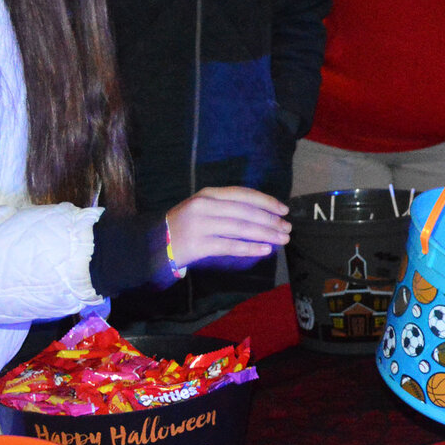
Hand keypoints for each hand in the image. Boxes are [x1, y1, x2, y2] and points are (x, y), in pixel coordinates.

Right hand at [166, 186, 291, 267]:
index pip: (243, 194)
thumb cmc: (187, 224)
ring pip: (241, 229)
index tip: (284, 209)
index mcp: (208, 194)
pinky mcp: (198, 245)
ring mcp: (200, 225)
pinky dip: (250, 248)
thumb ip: (228, 206)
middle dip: (270, 220)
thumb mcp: (204, 207)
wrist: (157, 243)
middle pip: (245, 212)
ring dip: (266, 234)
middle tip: (288, 228)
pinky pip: (230, 246)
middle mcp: (204, 206)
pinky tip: (265, 250)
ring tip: (282, 239)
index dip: (266, 201)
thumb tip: (263, 213)